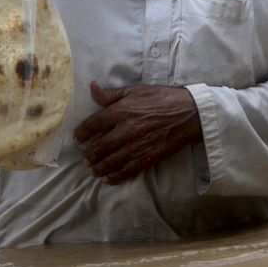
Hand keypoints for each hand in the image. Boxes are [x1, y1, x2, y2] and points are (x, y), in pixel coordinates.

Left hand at [73, 81, 202, 184]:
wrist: (189, 113)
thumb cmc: (162, 98)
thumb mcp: (135, 90)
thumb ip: (112, 94)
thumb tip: (92, 88)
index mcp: (122, 111)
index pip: (94, 124)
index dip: (82, 132)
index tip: (78, 138)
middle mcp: (126, 130)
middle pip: (101, 146)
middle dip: (90, 154)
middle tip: (85, 157)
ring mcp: (137, 146)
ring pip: (112, 161)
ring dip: (99, 167)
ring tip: (93, 169)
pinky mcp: (148, 157)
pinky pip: (127, 170)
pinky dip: (116, 176)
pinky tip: (109, 179)